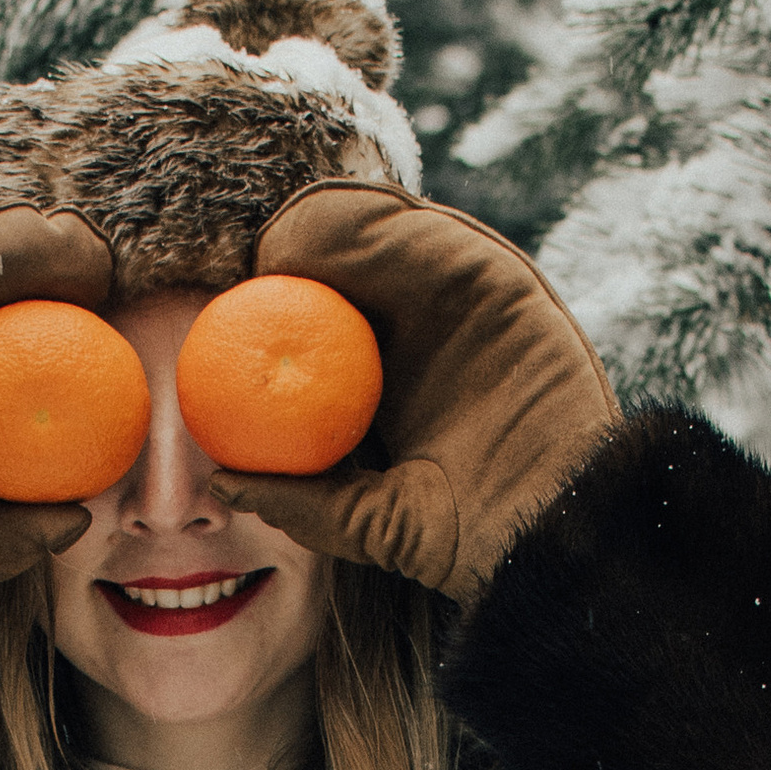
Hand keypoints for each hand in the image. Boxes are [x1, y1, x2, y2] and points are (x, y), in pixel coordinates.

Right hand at [0, 207, 112, 618]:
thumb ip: (3, 540)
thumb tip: (79, 520)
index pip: (31, 345)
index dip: (79, 321)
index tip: (131, 318)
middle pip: (8, 290)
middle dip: (63, 265)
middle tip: (110, 262)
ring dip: (30, 243)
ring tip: (82, 243)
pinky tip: (22, 239)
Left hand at [217, 185, 617, 603]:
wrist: (549, 538)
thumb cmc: (470, 544)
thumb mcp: (370, 521)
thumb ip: (307, 502)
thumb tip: (226, 482)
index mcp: (397, 383)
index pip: (328, 323)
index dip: (277, 305)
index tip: (221, 308)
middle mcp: (433, 336)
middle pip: (357, 271)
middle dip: (299, 253)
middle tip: (246, 262)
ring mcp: (472, 306)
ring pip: (393, 241)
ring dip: (330, 226)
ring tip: (279, 242)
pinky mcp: (507, 283)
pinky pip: (437, 237)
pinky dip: (380, 224)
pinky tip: (325, 233)